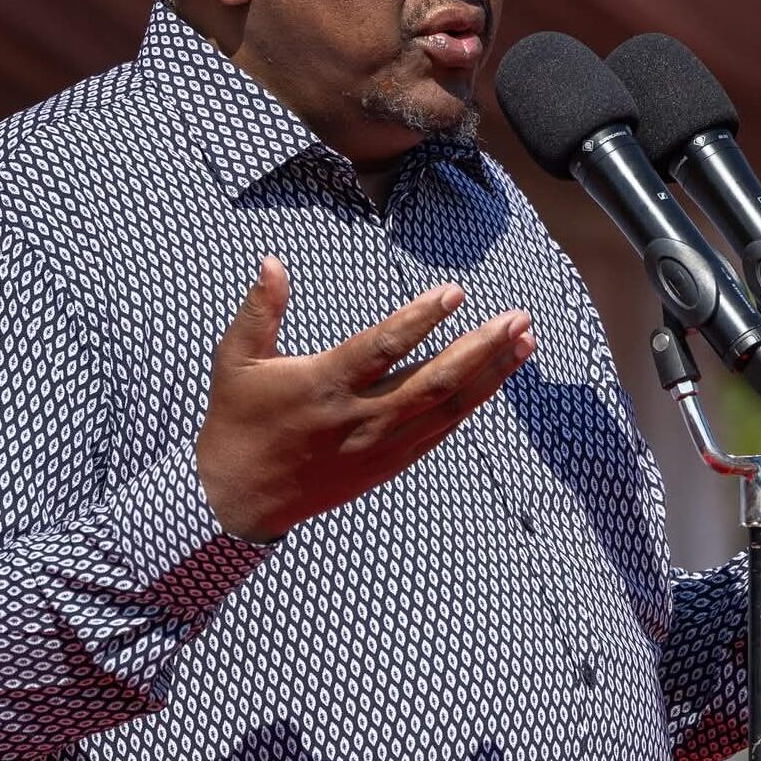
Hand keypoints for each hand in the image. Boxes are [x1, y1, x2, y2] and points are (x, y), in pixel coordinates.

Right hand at [195, 256, 535, 542]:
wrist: (241, 498)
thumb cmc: (238, 420)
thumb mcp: (236, 360)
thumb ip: (260, 309)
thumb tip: (274, 261)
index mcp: (324, 386)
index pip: (383, 349)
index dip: (421, 320)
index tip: (455, 292)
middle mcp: (360, 418)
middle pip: (434, 381)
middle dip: (482, 348)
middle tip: (517, 318)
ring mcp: (380, 445)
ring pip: (448, 408)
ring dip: (491, 375)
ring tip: (525, 341)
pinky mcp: (389, 464)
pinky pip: (440, 431)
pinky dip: (472, 403)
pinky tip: (496, 378)